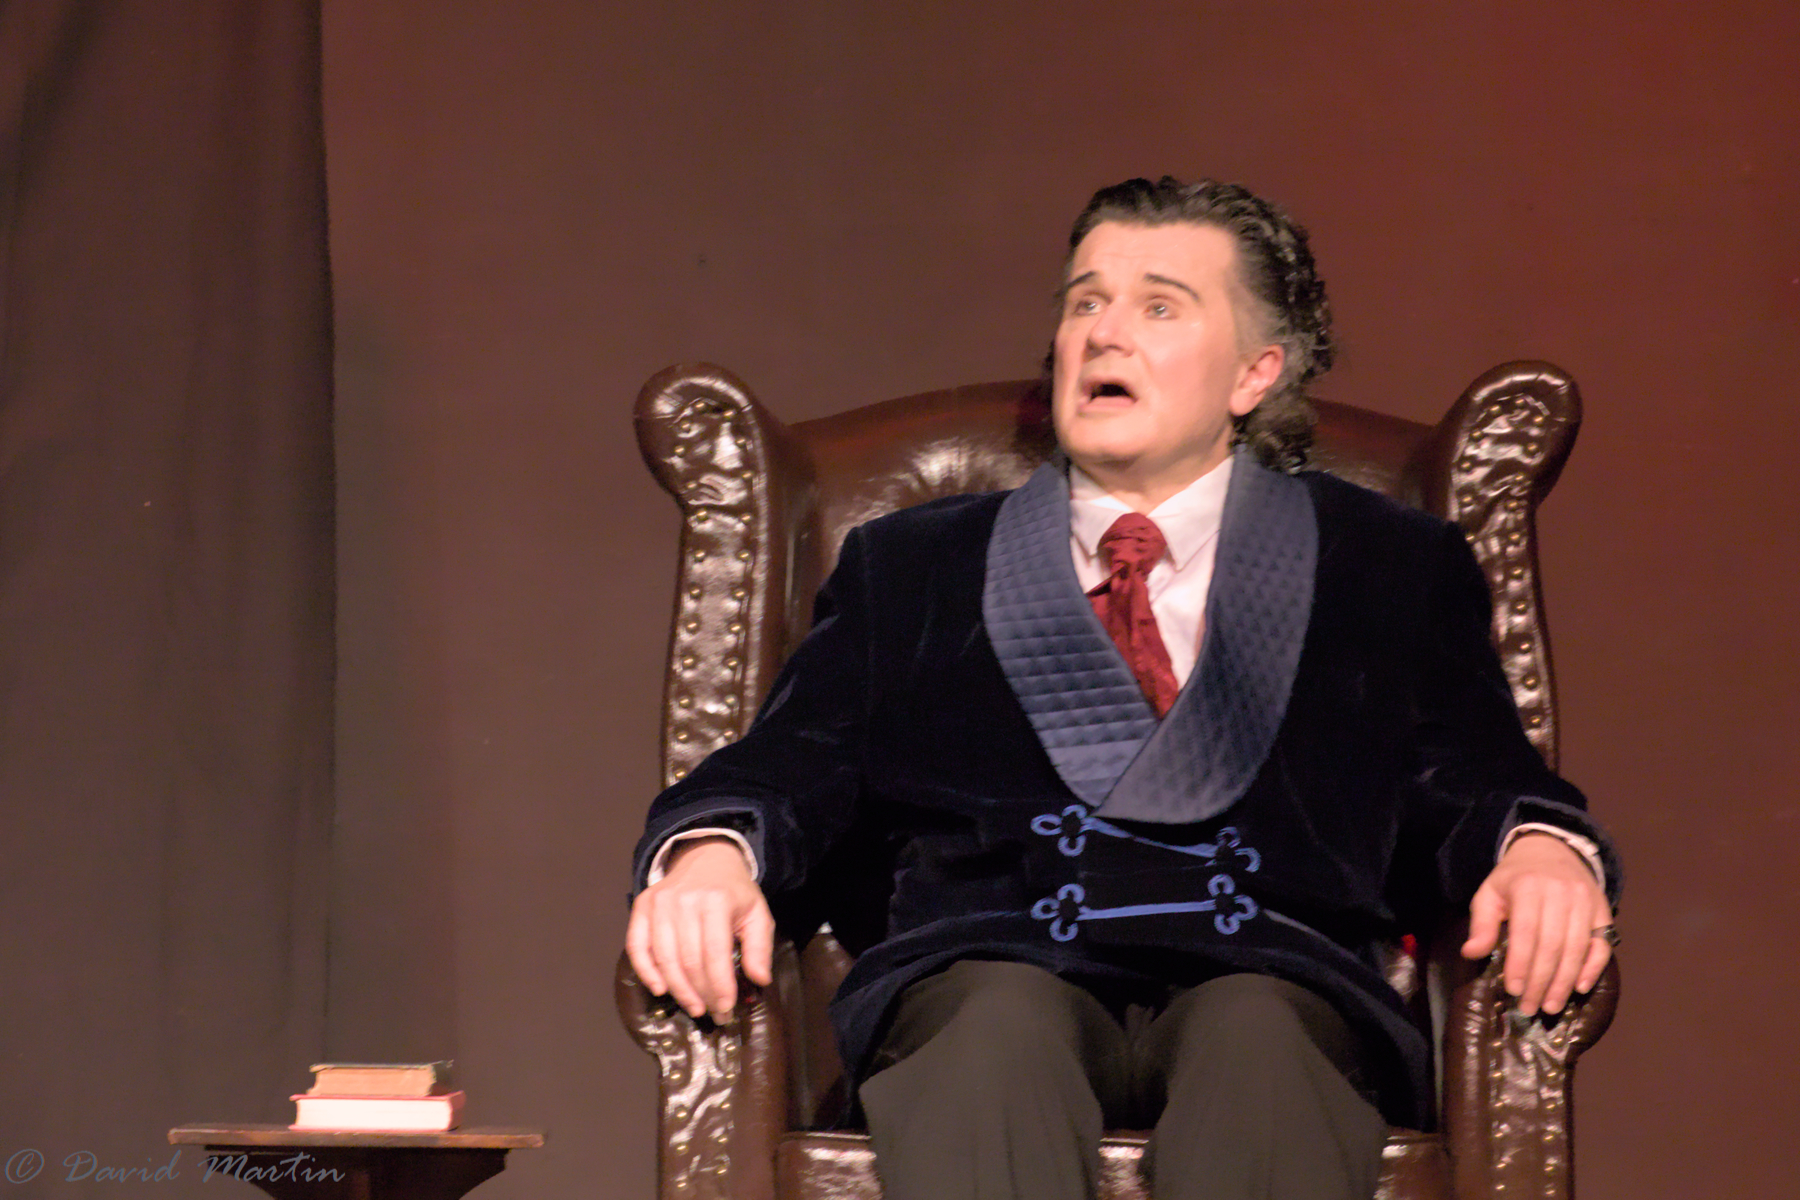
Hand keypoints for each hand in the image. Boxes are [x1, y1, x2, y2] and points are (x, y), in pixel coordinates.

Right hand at [626, 837, 774, 1021]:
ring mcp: (659, 903)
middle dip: (702, 993)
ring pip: (664, 958)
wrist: (706, 858)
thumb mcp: (757, 913)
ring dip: (678, 990)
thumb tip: (760, 979)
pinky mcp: (642, 906)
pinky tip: (661, 989)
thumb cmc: (734, 892)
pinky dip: (646, 971)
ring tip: (694, 1006)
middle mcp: (684, 901)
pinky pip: (637, 946)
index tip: (726, 1008)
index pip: (715, 953)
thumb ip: (760, 946)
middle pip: (689, 960)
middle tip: (713, 1013)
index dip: (720, 986)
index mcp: (716, 901)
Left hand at [1462, 832, 1611, 1016]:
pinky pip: (1601, 944)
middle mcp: (1561, 893)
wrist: (1551, 851)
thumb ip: (1481, 923)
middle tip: (1530, 1007)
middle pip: (1553, 945)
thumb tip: (1471, 953)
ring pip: (1577, 948)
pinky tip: (1579, 987)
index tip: (1513, 990)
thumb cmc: (1515, 878)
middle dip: (1541, 981)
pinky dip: (1592, 968)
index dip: (1520, 964)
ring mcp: (1585, 902)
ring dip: (1564, 982)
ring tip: (1551, 1006)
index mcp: (1528, 887)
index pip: (1525, 932)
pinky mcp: (1602, 911)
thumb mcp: (1489, 893)